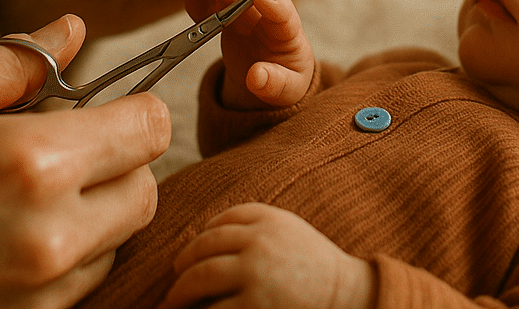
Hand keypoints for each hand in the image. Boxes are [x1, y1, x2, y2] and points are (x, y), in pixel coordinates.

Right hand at [0, 16, 168, 308]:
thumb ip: (18, 60)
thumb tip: (75, 28)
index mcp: (31, 163)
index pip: (151, 127)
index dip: (136, 107)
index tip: (111, 105)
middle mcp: (48, 235)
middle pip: (146, 187)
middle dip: (122, 158)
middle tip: (71, 144)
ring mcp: (37, 294)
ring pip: (120, 237)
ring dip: (99, 207)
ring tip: (36, 189)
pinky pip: (85, 281)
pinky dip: (73, 251)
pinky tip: (20, 230)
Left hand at [160, 204, 375, 308]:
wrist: (345, 296)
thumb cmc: (315, 265)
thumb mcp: (287, 230)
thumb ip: (255, 225)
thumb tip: (207, 237)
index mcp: (267, 218)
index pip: (220, 221)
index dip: (201, 238)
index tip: (191, 254)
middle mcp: (258, 240)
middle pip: (204, 247)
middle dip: (183, 265)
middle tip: (174, 278)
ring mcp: (255, 273)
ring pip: (200, 277)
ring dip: (180, 292)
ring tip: (172, 302)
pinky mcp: (254, 306)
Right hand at [198, 0, 313, 110]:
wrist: (266, 80)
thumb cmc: (283, 82)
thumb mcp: (285, 91)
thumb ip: (275, 84)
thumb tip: (257, 78)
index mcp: (288, 34)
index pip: (285, 17)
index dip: (275, 6)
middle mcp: (267, 15)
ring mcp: (244, 11)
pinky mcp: (224, 12)